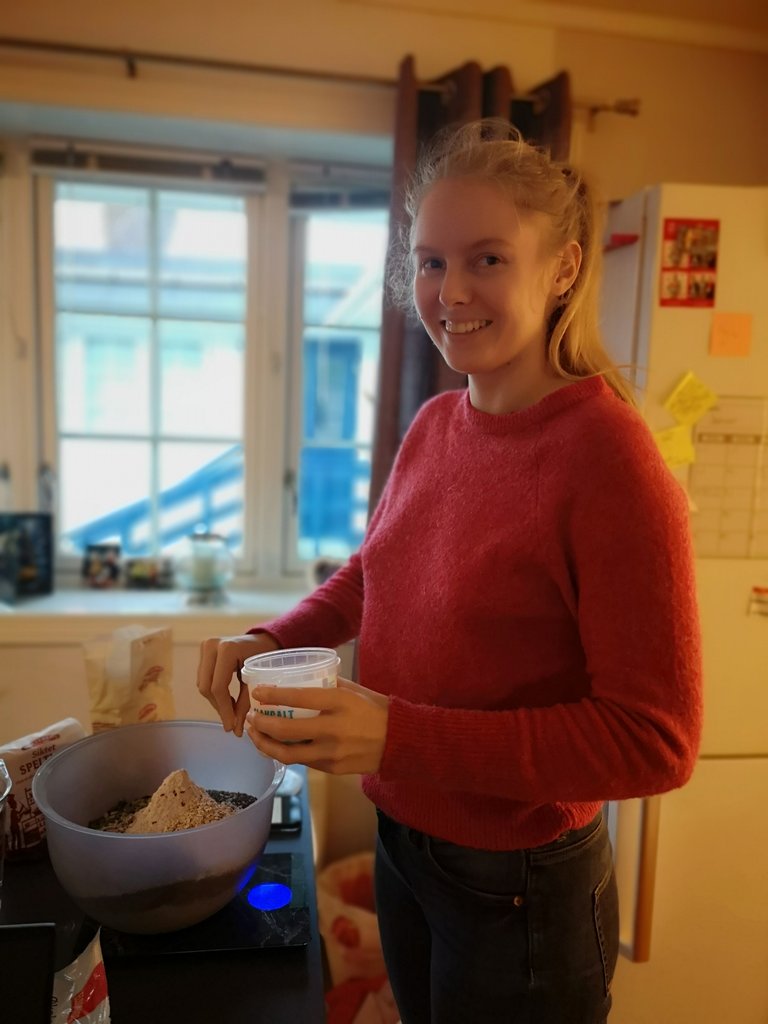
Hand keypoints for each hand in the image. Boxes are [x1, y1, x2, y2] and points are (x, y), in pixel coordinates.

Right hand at [197, 633, 278, 735]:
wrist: (262, 640)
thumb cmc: (264, 657)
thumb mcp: (257, 679)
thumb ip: (245, 703)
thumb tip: (235, 730)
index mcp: (227, 649)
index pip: (218, 686)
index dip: (223, 709)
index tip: (231, 727)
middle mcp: (211, 645)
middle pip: (206, 687)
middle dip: (218, 707)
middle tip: (231, 723)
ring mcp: (205, 647)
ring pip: (202, 684)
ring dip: (216, 701)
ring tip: (231, 711)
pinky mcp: (203, 652)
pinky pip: (203, 679)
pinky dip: (214, 693)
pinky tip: (227, 699)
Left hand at [245, 678, 388, 774]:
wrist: (400, 742)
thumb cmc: (376, 710)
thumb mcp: (355, 690)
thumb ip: (328, 684)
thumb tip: (301, 679)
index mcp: (340, 703)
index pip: (299, 698)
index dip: (273, 695)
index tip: (257, 692)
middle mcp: (334, 729)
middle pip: (286, 730)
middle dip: (261, 724)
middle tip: (251, 716)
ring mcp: (332, 752)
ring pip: (288, 754)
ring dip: (265, 745)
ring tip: (255, 735)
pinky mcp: (332, 768)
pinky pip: (302, 762)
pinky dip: (284, 753)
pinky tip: (274, 745)